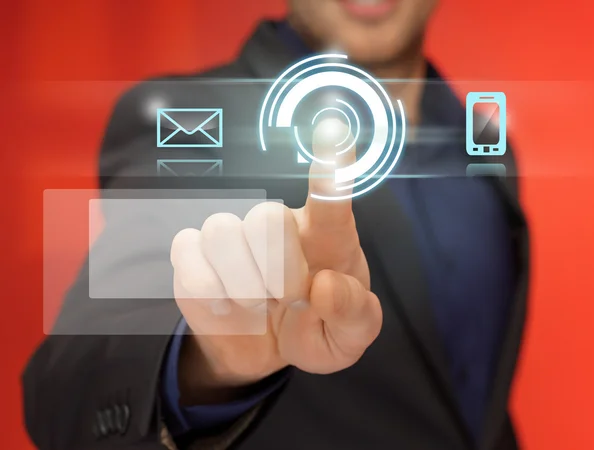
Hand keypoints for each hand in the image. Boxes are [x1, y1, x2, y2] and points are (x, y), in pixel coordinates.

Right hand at [170, 118, 381, 403]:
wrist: (263, 352)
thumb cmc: (313, 330)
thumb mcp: (347, 340)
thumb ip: (354, 316)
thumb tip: (324, 285)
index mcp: (326, 238)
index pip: (330, 195)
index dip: (331, 163)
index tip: (333, 128)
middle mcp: (279, 225)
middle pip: (266, 216)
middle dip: (275, 271)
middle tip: (286, 299)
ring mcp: (233, 235)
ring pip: (222, 230)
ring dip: (240, 283)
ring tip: (256, 305)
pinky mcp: (194, 252)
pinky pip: (187, 253)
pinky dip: (207, 292)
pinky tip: (225, 305)